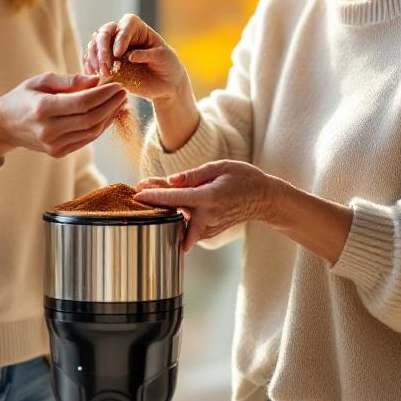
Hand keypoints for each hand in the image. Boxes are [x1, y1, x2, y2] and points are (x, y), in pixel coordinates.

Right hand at [0, 72, 125, 161]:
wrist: (4, 125)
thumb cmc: (24, 97)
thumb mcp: (41, 81)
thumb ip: (70, 81)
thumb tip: (96, 80)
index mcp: (42, 108)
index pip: (82, 103)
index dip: (104, 95)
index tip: (117, 85)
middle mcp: (48, 130)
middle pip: (90, 119)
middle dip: (111, 105)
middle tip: (123, 92)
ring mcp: (53, 145)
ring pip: (91, 132)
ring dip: (109, 117)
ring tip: (118, 102)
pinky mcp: (58, 153)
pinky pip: (86, 140)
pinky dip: (100, 127)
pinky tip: (106, 114)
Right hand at [82, 14, 190, 103]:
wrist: (165, 83)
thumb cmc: (167, 65)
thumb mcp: (163, 58)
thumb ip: (148, 55)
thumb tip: (130, 55)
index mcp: (137, 28)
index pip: (126, 24)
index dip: (120, 37)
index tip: (119, 54)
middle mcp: (121, 34)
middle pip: (105, 32)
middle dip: (103, 48)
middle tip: (106, 65)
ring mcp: (111, 48)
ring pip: (95, 44)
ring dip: (95, 58)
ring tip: (102, 73)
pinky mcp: (106, 62)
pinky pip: (92, 60)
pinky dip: (90, 66)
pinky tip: (94, 75)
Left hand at [134, 160, 276, 251]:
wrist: (263, 198)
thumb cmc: (243, 178)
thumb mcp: (220, 167)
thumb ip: (193, 175)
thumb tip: (171, 181)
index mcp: (209, 198)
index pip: (175, 198)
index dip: (154, 196)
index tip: (138, 192)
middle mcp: (208, 217)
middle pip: (171, 214)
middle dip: (153, 204)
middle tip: (139, 190)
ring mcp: (209, 228)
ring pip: (177, 223)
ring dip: (164, 211)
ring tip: (151, 195)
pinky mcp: (209, 233)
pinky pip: (186, 226)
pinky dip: (176, 216)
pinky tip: (168, 205)